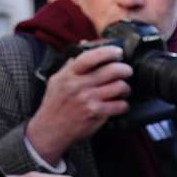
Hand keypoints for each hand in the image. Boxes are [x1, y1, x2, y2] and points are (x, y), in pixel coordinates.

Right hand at [24, 46, 131, 164]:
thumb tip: (83, 46)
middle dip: (125, 70)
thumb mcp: (56, 81)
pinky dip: (123, 105)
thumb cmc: (55, 105)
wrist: (49, 130)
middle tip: (127, 72)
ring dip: (126, 88)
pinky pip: (120, 105)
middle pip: (112, 70)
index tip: (118, 52)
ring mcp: (88, 99)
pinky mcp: (96, 113)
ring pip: (119, 87)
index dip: (108, 52)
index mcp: (69, 75)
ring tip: (123, 90)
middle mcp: (78, 86)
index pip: (90, 57)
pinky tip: (119, 104)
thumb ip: (70, 65)